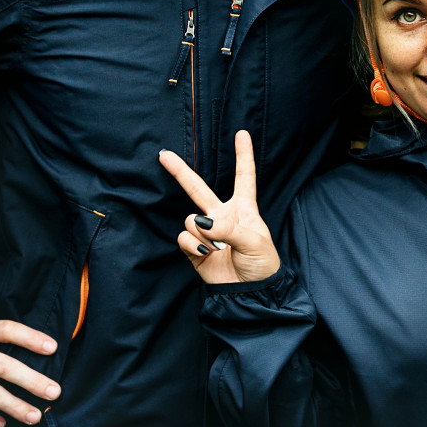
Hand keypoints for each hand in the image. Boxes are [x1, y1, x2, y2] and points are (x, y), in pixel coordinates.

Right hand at [160, 130, 279, 283]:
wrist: (251, 293)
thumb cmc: (263, 265)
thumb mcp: (255, 242)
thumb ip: (228, 228)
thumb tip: (201, 222)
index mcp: (244, 209)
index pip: (244, 177)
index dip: (243, 155)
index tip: (242, 133)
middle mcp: (222, 216)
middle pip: (199, 189)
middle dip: (181, 172)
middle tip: (164, 155)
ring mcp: (206, 233)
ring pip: (190, 219)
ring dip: (201, 231)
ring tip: (217, 247)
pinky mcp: (194, 250)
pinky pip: (183, 237)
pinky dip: (192, 244)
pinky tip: (205, 253)